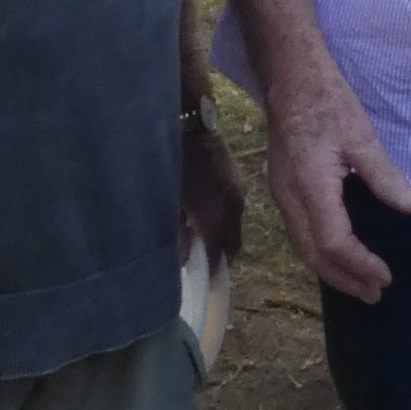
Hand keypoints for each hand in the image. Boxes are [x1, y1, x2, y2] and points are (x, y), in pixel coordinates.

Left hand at [179, 125, 245, 267]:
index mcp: (216, 215)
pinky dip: (225, 219)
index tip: (204, 284)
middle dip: (221, 257)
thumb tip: (182, 260)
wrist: (192, 125)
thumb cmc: (174, 165)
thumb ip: (177, 234)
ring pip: (236, 227)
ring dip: (223, 237)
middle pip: (233, 244)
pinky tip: (208, 214)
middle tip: (204, 264)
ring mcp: (239, 192)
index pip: (218, 254)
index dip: (211, 272)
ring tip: (204, 239)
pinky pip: (236, 209)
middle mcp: (234, 208)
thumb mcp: (171, 202)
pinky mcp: (238, 180)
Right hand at [261, 60, 410, 304]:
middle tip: (375, 294)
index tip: (386, 276)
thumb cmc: (327, 102)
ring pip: (301, 246)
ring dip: (330, 270)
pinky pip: (298, 233)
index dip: (359, 264)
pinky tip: (337, 255)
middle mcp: (289, 197)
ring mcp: (280, 194)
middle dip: (344, 279)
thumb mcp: (362, 136)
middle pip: (312, 254)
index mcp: (310, 186)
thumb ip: (385, 176)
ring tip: (359, 284)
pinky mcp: (281, 188)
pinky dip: (319, 253)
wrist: (289, 77)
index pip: (334, 241)